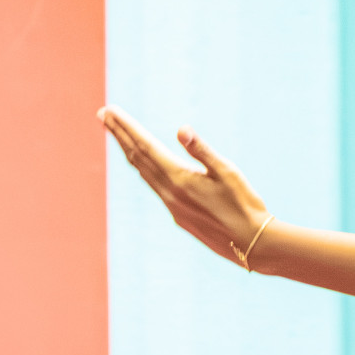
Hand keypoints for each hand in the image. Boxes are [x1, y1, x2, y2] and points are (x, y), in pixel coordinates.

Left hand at [99, 105, 269, 267]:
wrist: (251, 243)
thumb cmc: (244, 205)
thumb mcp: (228, 173)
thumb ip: (201, 151)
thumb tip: (180, 129)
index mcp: (179, 179)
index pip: (145, 147)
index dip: (126, 128)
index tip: (109, 111)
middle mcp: (169, 194)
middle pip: (137, 158)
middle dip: (119, 135)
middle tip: (103, 114)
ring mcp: (172, 207)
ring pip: (143, 173)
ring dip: (129, 152)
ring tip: (119, 136)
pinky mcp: (179, 216)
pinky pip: (154, 186)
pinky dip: (143, 169)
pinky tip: (145, 166)